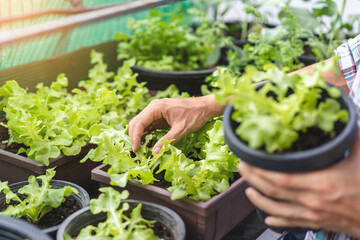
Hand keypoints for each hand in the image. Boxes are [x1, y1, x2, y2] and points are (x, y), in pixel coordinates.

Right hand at [129, 94, 225, 152]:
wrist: (205, 107)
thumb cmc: (195, 115)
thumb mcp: (181, 130)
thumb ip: (167, 141)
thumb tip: (155, 152)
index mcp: (157, 107)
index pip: (139, 123)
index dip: (135, 137)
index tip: (136, 149)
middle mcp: (154, 107)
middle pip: (136, 122)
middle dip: (134, 137)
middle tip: (137, 151)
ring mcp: (156, 110)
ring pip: (141, 123)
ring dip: (139, 135)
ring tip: (141, 148)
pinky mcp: (160, 115)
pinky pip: (149, 124)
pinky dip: (146, 133)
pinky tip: (147, 142)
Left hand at [238, 128, 359, 237]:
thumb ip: (353, 136)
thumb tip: (342, 116)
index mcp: (322, 183)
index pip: (281, 178)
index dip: (260, 171)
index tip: (248, 160)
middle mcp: (312, 201)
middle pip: (273, 191)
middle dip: (253, 180)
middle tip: (242, 169)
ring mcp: (313, 215)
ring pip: (277, 210)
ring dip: (259, 201)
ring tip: (247, 190)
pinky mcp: (318, 223)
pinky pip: (291, 223)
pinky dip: (277, 220)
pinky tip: (268, 218)